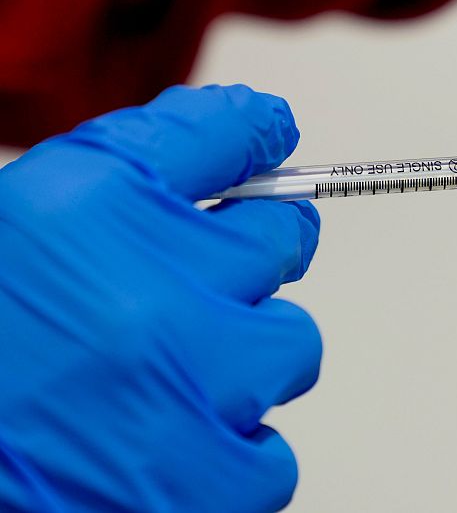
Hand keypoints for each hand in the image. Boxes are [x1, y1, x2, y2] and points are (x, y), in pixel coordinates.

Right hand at [0, 85, 321, 511]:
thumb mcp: (27, 223)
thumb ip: (136, 164)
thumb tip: (252, 120)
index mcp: (79, 213)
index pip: (218, 135)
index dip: (250, 140)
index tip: (265, 139)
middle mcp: (142, 293)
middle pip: (281, 241)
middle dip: (245, 262)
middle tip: (186, 292)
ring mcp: (180, 395)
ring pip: (289, 349)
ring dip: (242, 364)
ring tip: (156, 385)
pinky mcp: (198, 489)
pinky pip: (270, 460)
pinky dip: (230, 457)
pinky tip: (163, 451)